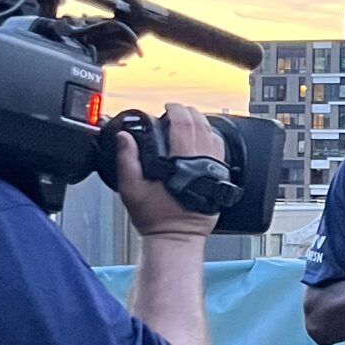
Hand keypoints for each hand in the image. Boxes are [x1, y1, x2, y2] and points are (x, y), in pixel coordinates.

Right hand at [115, 103, 224, 239]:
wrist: (175, 238)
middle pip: (201, 126)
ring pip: (213, 136)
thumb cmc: (156, 218)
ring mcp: (213, 171)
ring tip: (190, 120)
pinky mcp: (219, 179)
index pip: (184, 125)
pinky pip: (220, 151)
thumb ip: (127, 160)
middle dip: (189, 113)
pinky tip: (203, 138)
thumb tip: (124, 137)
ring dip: (202, 123)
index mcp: (181, 163)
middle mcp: (202, 164)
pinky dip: (212, 139)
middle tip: (178, 110)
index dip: (176, 110)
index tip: (168, 107)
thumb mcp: (132, 189)